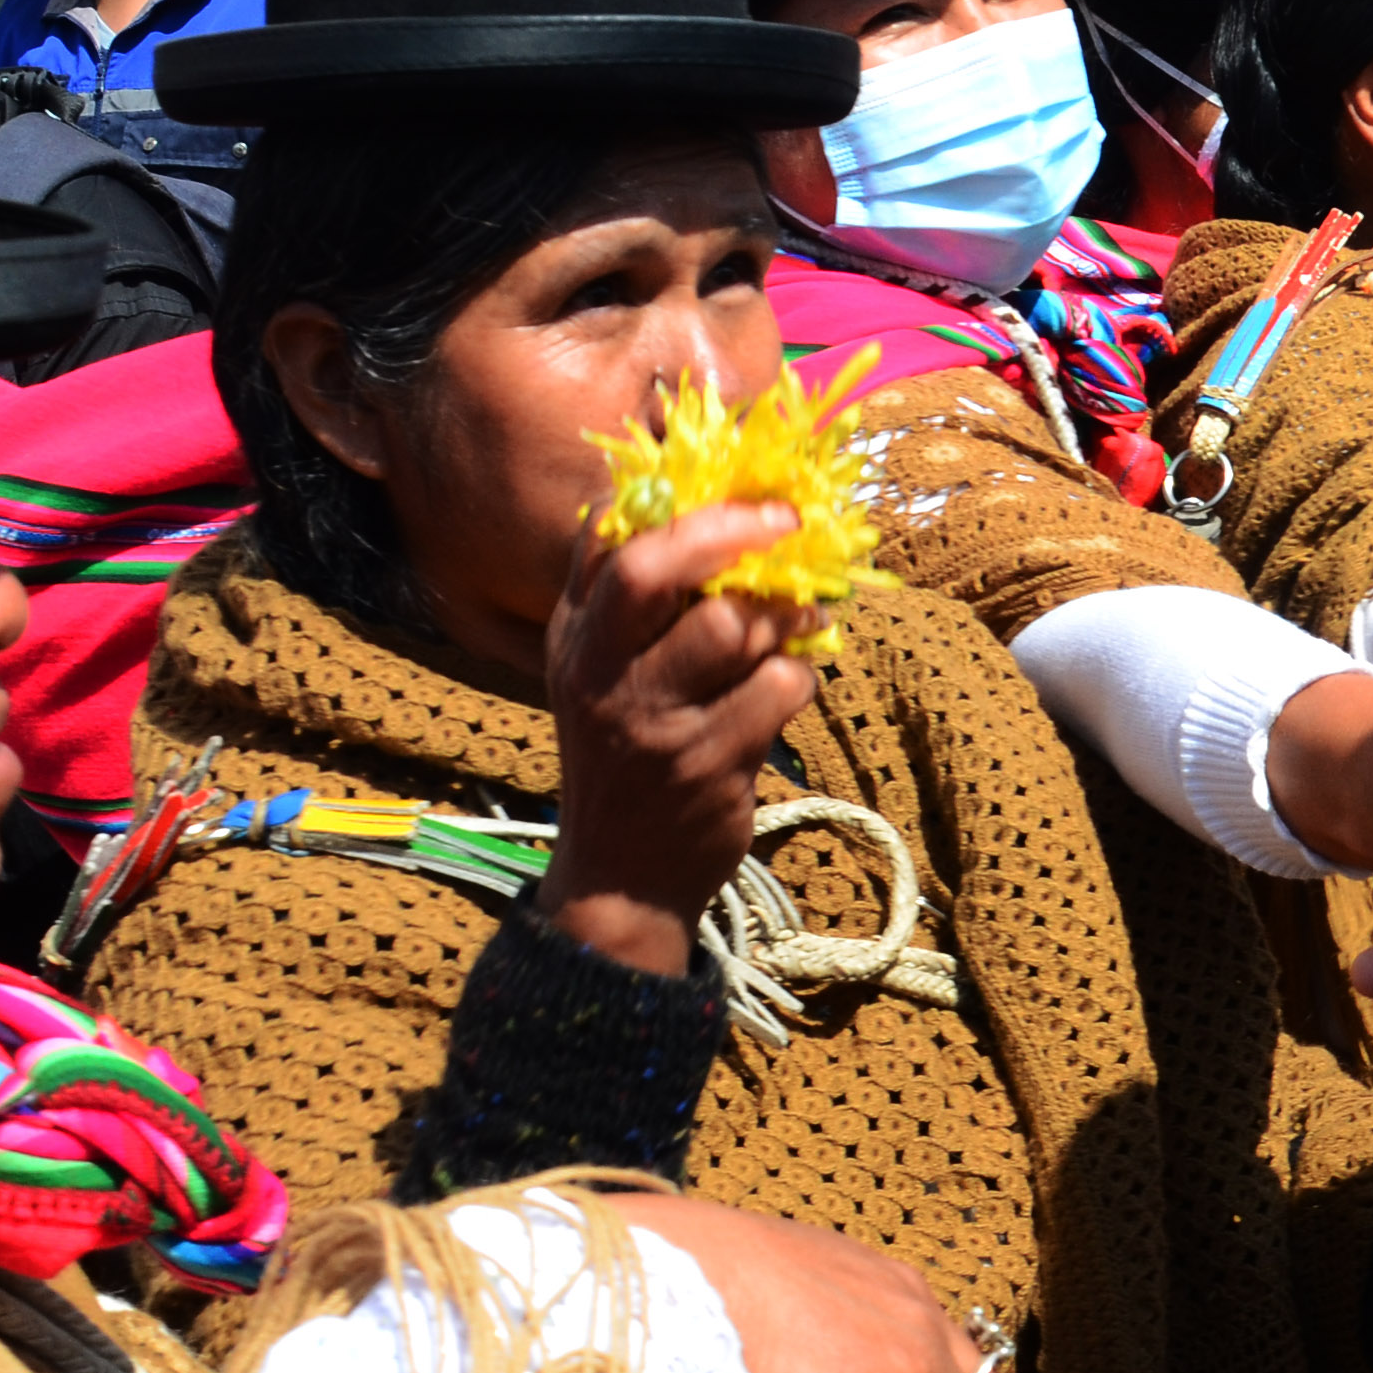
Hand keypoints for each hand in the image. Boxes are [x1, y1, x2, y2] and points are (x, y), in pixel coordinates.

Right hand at [538, 503, 823, 974]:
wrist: (623, 878)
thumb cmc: (626, 752)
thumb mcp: (601, 672)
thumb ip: (632, 595)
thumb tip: (703, 499)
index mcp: (574, 637)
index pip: (609, 540)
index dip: (684, 503)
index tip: (746, 493)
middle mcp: (598, 674)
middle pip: (653, 572)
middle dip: (731, 533)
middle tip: (788, 525)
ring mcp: (650, 723)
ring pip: (732, 626)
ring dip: (782, 617)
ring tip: (798, 625)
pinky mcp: (705, 765)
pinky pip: (777, 687)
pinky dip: (798, 679)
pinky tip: (784, 693)